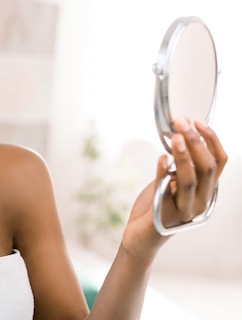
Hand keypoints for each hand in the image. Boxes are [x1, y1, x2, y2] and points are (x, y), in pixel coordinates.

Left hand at [122, 118, 227, 259]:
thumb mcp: (171, 181)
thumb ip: (179, 164)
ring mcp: (184, 210)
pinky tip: (161, 158)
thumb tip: (180, 134)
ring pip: (190, 180)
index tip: (197, 121)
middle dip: (196, 142)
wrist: (140, 236)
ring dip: (183, 156)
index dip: (211, 140)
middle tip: (181, 123)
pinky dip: (163, 173)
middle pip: (207, 168)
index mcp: (206, 190)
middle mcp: (200, 201)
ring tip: (175, 137)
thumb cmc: (156, 206)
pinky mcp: (164, 216)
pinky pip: (165, 192)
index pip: (219, 161)